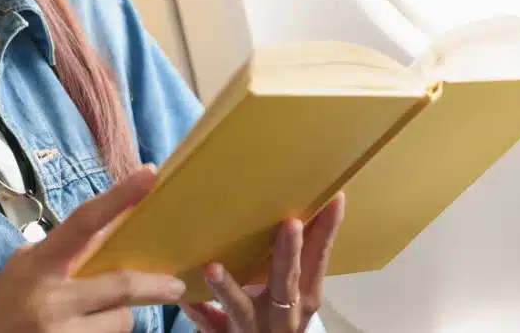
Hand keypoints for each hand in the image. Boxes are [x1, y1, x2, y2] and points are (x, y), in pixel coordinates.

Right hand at [0, 164, 187, 332]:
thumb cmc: (3, 304)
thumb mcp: (26, 267)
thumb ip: (65, 251)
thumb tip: (110, 230)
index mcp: (39, 264)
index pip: (83, 222)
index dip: (118, 197)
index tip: (149, 174)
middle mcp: (51, 300)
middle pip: (121, 286)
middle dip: (154, 285)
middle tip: (176, 284)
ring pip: (120, 321)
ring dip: (120, 316)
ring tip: (98, 317)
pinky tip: (87, 331)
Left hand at [180, 192, 346, 332]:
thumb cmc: (279, 316)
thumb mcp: (291, 291)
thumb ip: (288, 259)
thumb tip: (295, 204)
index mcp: (304, 297)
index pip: (319, 260)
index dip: (326, 232)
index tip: (334, 199)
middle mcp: (285, 315)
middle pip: (287, 283)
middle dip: (288, 254)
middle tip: (291, 223)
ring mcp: (255, 328)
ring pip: (243, 309)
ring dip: (228, 289)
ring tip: (211, 268)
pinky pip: (212, 327)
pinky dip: (199, 314)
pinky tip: (185, 300)